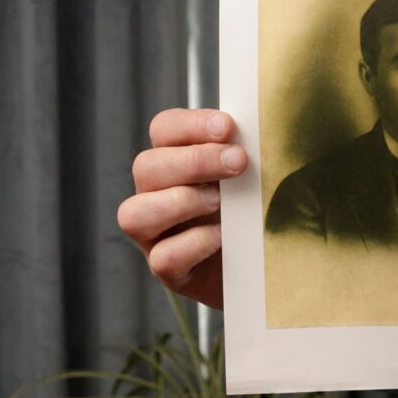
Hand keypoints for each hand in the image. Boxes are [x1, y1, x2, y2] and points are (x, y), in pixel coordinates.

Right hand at [119, 109, 248, 309]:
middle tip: (238, 162)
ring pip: (134, 214)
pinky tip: (222, 237)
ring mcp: (155, 236)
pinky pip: (163, 257)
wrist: (262, 268)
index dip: (191, 125)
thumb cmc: (253, 213)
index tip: (228, 128)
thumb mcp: (251, 178)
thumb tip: (259, 133)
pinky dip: (193, 244)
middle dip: (194, 161)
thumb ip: (246, 154)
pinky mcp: (168, 272)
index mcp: (173, 162)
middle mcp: (154, 196)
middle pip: (146, 167)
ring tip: (220, 202)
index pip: (164, 130)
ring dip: (180, 201)